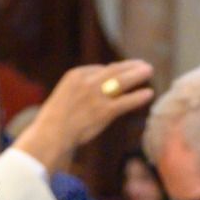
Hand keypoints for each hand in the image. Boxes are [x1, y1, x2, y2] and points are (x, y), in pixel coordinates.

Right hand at [12, 60, 154, 172]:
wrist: (51, 135)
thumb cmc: (56, 121)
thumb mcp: (65, 97)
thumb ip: (80, 90)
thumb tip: (98, 90)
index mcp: (76, 75)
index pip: (100, 69)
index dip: (115, 70)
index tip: (125, 70)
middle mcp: (87, 81)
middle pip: (114, 70)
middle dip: (130, 66)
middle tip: (144, 64)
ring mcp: (96, 96)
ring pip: (122, 81)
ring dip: (137, 75)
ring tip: (149, 71)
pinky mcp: (104, 111)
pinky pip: (125, 102)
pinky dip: (138, 97)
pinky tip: (149, 94)